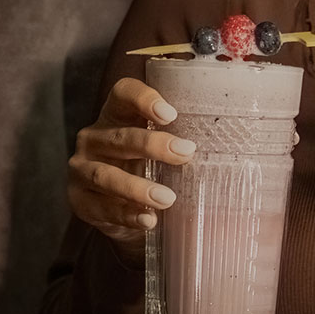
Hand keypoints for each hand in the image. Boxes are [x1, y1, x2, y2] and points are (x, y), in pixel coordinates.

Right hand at [67, 76, 191, 259]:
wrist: (120, 211)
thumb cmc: (146, 169)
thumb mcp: (158, 150)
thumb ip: (180, 140)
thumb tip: (235, 143)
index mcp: (114, 116)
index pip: (122, 94)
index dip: (144, 99)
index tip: (171, 114)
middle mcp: (93, 138)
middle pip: (119, 136)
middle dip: (153, 145)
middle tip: (185, 154)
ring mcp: (81, 169)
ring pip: (105, 174)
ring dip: (138, 187)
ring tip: (167, 198)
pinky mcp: (79, 200)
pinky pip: (101, 207)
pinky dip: (127, 214)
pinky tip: (149, 219)